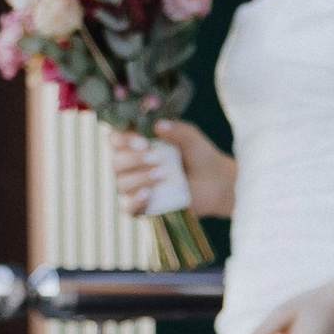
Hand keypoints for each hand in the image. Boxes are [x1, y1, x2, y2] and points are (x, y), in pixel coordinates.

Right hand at [112, 118, 233, 216]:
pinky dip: (135, 201)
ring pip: (121, 184)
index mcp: (138, 145)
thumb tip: (158, 125)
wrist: (218, 182)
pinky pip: (128, 208)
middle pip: (115, 163)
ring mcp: (137, 187)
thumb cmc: (201, 155)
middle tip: (155, 158)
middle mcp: (133, 166)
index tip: (142, 141)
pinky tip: (149, 194)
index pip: (115, 140)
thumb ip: (176, 129)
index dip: (122, 139)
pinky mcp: (145, 206)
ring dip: (138, 178)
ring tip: (162, 174)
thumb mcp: (191, 137)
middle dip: (132, 159)